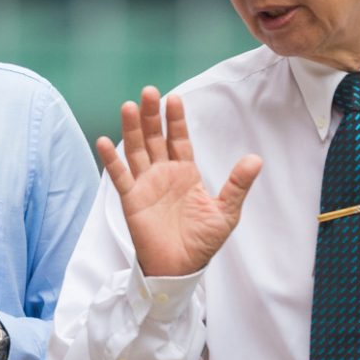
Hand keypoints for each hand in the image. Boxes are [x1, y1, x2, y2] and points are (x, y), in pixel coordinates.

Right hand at [96, 87, 262, 278]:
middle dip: (152, 115)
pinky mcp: (132, 199)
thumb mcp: (226, 212)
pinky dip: (112, 160)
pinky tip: (104, 141)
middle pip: (155, 138)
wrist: (181, 268)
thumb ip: (237, 185)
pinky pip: (120, 177)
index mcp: (185, 173)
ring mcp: (146, 184)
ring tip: (128, 106)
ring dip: (132, 129)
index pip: (179, 139)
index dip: (176, 120)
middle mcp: (163, 173)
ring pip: (136, 150)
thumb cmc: (202, 242)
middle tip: (148, 92)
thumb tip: (256, 159)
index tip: (174, 98)